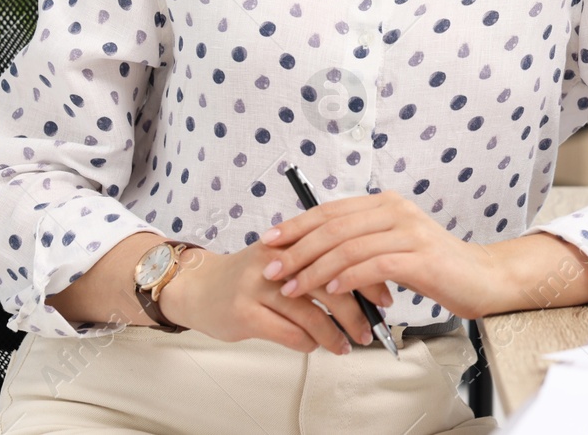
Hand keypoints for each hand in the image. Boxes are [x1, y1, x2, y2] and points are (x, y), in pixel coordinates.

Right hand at [157, 242, 393, 352]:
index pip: (341, 254)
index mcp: (293, 240)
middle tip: (372, 328)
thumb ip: (322, 265)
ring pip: (311, 313)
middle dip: (357, 310)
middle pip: (330, 284)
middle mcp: (276, 259)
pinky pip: (289, 332)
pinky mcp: (244, 312)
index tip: (386, 297)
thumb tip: (371, 284)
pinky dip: (308, 342)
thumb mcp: (286, 261)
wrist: (201, 288)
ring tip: (349, 345)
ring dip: (335, 333)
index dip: (367, 277)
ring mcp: (258, 286)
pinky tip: (315, 346)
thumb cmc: (253, 277)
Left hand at [263, 191, 503, 318]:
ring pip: (349, 246)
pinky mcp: (420, 257)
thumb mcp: (394, 247)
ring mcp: (409, 231)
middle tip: (271, 268)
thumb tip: (318, 253)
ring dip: (315, 269)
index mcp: (386, 203)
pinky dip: (347, 278)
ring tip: (292, 287)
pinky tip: (329, 290)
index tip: (269, 240)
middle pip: (334, 226)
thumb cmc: (435, 267)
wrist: (481, 277)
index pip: (331, 209)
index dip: (296, 224)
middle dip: (297, 249)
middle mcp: (395, 210)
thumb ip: (362, 243)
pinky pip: (374, 265)